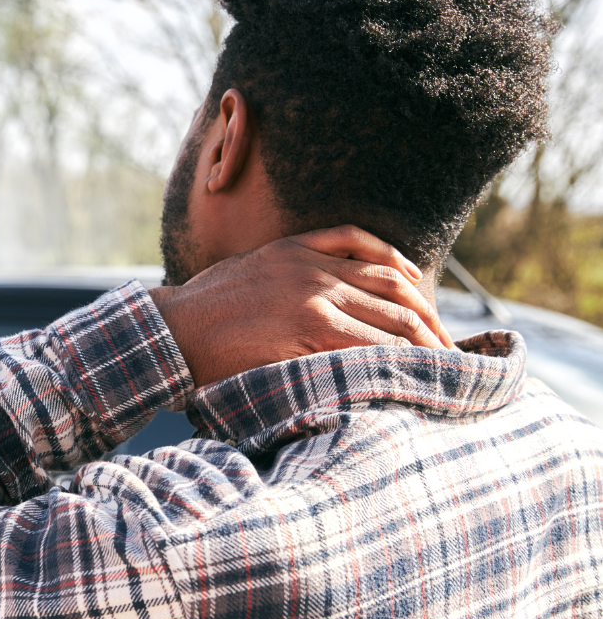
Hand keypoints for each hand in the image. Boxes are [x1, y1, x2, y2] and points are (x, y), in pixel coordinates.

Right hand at [147, 225, 454, 387]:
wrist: (171, 331)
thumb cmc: (200, 312)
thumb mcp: (245, 272)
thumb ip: (285, 273)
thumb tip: (315, 299)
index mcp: (299, 248)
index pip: (375, 256)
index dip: (410, 285)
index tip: (425, 312)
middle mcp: (313, 267)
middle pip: (394, 288)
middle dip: (428, 320)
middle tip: (448, 348)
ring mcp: (313, 296)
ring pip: (389, 317)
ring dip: (422, 344)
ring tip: (442, 366)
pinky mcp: (308, 328)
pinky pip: (368, 342)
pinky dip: (394, 357)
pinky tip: (411, 370)